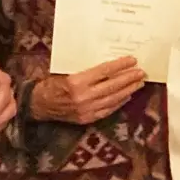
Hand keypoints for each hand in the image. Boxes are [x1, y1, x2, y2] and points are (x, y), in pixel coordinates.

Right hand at [30, 56, 145, 123]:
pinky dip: (119, 103)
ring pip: (113, 99)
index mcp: (76, 82)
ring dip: (128, 91)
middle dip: (129, 78)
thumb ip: (87, 70)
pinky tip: (127, 96)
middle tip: (142, 72)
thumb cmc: (51, 84)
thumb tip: (110, 64)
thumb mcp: (66, 71)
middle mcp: (83, 97)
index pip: (105, 71)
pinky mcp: (87, 119)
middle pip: (113, 86)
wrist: (38, 105)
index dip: (120, 65)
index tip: (132, 60)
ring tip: (139, 83)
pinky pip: (108, 110)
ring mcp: (86, 110)